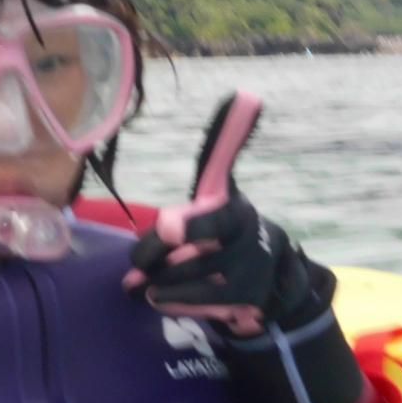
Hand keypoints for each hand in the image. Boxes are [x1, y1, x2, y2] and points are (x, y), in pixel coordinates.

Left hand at [123, 91, 309, 335]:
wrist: (268, 277)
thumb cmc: (224, 228)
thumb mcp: (217, 188)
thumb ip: (221, 149)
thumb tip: (247, 97)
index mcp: (231, 206)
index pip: (213, 208)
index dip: (190, 220)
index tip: (166, 227)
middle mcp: (246, 235)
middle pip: (186, 249)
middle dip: (153, 258)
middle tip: (133, 267)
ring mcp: (251, 271)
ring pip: (189, 279)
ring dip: (159, 284)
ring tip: (141, 285)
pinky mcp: (249, 302)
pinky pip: (199, 306)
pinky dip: (174, 302)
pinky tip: (161, 298)